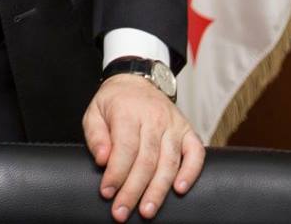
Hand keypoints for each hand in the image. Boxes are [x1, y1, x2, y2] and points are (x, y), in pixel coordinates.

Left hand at [82, 74, 204, 220]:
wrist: (137, 80)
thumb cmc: (114, 102)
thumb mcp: (94, 112)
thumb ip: (96, 136)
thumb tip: (103, 160)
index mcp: (129, 112)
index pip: (125, 148)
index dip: (116, 174)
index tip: (108, 193)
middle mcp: (154, 118)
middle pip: (146, 160)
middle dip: (133, 191)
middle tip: (122, 212)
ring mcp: (173, 125)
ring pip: (169, 162)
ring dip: (158, 190)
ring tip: (147, 210)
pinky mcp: (187, 130)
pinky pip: (195, 153)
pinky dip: (190, 172)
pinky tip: (180, 189)